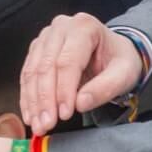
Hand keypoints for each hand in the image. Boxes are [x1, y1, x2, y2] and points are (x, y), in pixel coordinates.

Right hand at [18, 14, 144, 134]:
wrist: (113, 52)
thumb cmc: (119, 60)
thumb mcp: (125, 74)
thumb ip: (105, 88)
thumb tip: (80, 103)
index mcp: (84, 26)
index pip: (68, 62)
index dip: (64, 90)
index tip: (64, 114)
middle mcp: (61, 27)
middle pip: (46, 66)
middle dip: (45, 99)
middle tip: (47, 124)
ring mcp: (46, 37)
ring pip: (32, 71)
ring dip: (33, 101)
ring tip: (38, 124)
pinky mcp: (37, 49)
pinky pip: (27, 74)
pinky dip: (28, 97)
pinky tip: (30, 115)